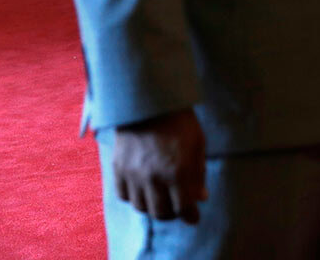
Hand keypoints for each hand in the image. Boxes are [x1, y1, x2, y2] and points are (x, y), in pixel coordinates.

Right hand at [112, 109, 207, 223]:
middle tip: (176, 208)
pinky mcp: (118, 168)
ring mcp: (133, 174)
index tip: (193, 217)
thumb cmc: (180, 122)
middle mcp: (154, 177)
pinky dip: (134, 198)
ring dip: (152, 206)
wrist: (149, 102)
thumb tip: (201, 198)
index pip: (183, 207)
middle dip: (172, 213)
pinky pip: (123, 196)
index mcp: (178, 171)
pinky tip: (142, 191)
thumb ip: (199, 174)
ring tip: (160, 199)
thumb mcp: (198, 145)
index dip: (190, 215)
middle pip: (160, 212)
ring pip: (141, 207)